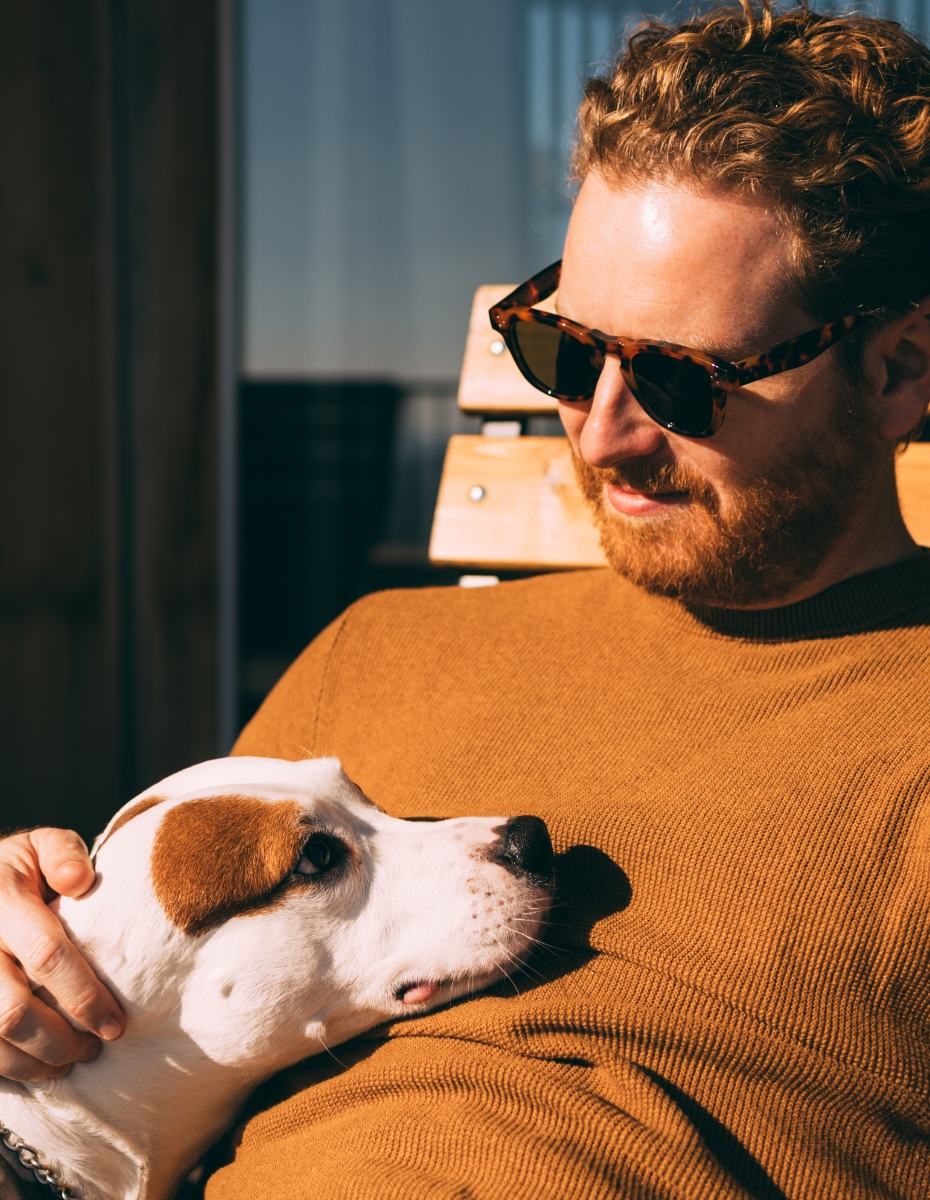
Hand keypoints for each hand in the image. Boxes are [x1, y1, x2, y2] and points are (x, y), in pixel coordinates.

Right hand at [0, 828, 124, 1080]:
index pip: (46, 955)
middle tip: (95, 1046)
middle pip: (14, 1012)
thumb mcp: (38, 846)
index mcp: (0, 900)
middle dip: (61, 1040)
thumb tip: (80, 881)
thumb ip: (63, 855)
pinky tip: (39, 1065)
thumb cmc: (14, 870)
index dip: (84, 995)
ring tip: (72, 1059)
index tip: (115, 1023)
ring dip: (36, 1062)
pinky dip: (10, 1068)